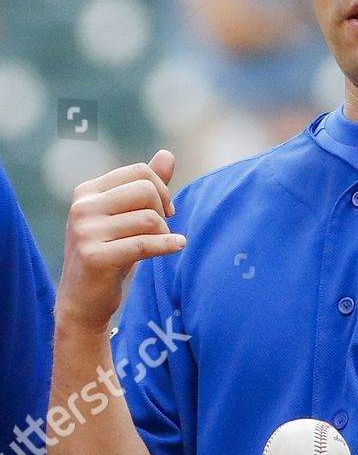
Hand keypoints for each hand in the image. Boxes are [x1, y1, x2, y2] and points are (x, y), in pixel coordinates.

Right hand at [56, 151, 182, 332]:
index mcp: (87, 192)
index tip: (165, 210)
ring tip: (159, 244)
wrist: (84, 300)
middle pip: (146, 190)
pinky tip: (178, 245)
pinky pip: (145, 243)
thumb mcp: (126, 217)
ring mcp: (86, 231)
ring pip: (149, 218)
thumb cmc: (110, 254)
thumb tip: (168, 154)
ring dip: (163, 233)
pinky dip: (168, 245)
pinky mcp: (95, 256)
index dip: (161, 190)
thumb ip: (146, 186)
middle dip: (163, 210)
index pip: (139, 172)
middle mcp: (82, 207)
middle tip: (163, 229)